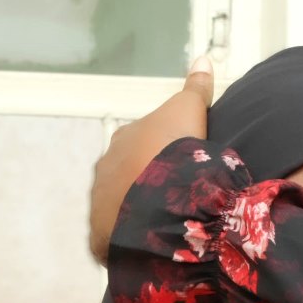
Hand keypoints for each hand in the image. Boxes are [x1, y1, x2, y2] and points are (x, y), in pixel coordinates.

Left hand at [88, 54, 215, 262]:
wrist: (161, 201)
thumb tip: (202, 58)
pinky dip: (130, 238)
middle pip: (127, 174)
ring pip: (120, 207)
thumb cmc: (175, 152)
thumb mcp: (190, 111)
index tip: (184, 162)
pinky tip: (151, 243)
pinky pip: (116, 238)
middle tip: (177, 194)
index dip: (164, 150)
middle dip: (146, 181)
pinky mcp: (101, 236)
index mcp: (123, 140)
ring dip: (138, 211)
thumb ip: (196, 87)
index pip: (142, 142)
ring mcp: (100, 204)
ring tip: (166, 222)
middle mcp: (104, 169)